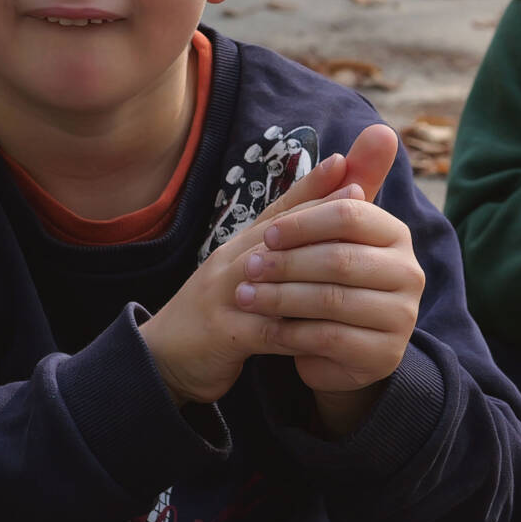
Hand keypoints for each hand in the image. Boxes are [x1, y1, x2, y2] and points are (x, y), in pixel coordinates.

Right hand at [139, 145, 369, 405]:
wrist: (162, 359)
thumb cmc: (211, 317)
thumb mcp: (240, 282)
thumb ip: (274, 258)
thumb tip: (306, 237)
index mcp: (235, 250)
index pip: (275, 213)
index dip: (307, 186)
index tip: (341, 162)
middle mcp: (228, 264)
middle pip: (277, 231)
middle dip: (318, 209)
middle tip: (357, 189)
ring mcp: (223, 296)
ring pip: (274, 272)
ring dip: (314, 261)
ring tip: (354, 253)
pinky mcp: (223, 334)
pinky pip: (268, 328)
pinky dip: (301, 329)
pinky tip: (333, 329)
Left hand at [233, 124, 422, 432]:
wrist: (338, 348)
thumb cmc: (330, 277)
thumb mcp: (332, 230)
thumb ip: (352, 181)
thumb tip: (380, 129)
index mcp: (397, 235)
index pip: (351, 215)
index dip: (303, 223)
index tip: (266, 233)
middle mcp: (409, 275)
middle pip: (338, 259)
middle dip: (285, 263)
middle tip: (246, 268)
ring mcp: (402, 318)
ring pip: (331, 301)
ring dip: (279, 297)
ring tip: (243, 297)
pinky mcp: (384, 355)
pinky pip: (329, 339)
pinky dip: (289, 333)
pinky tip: (262, 329)